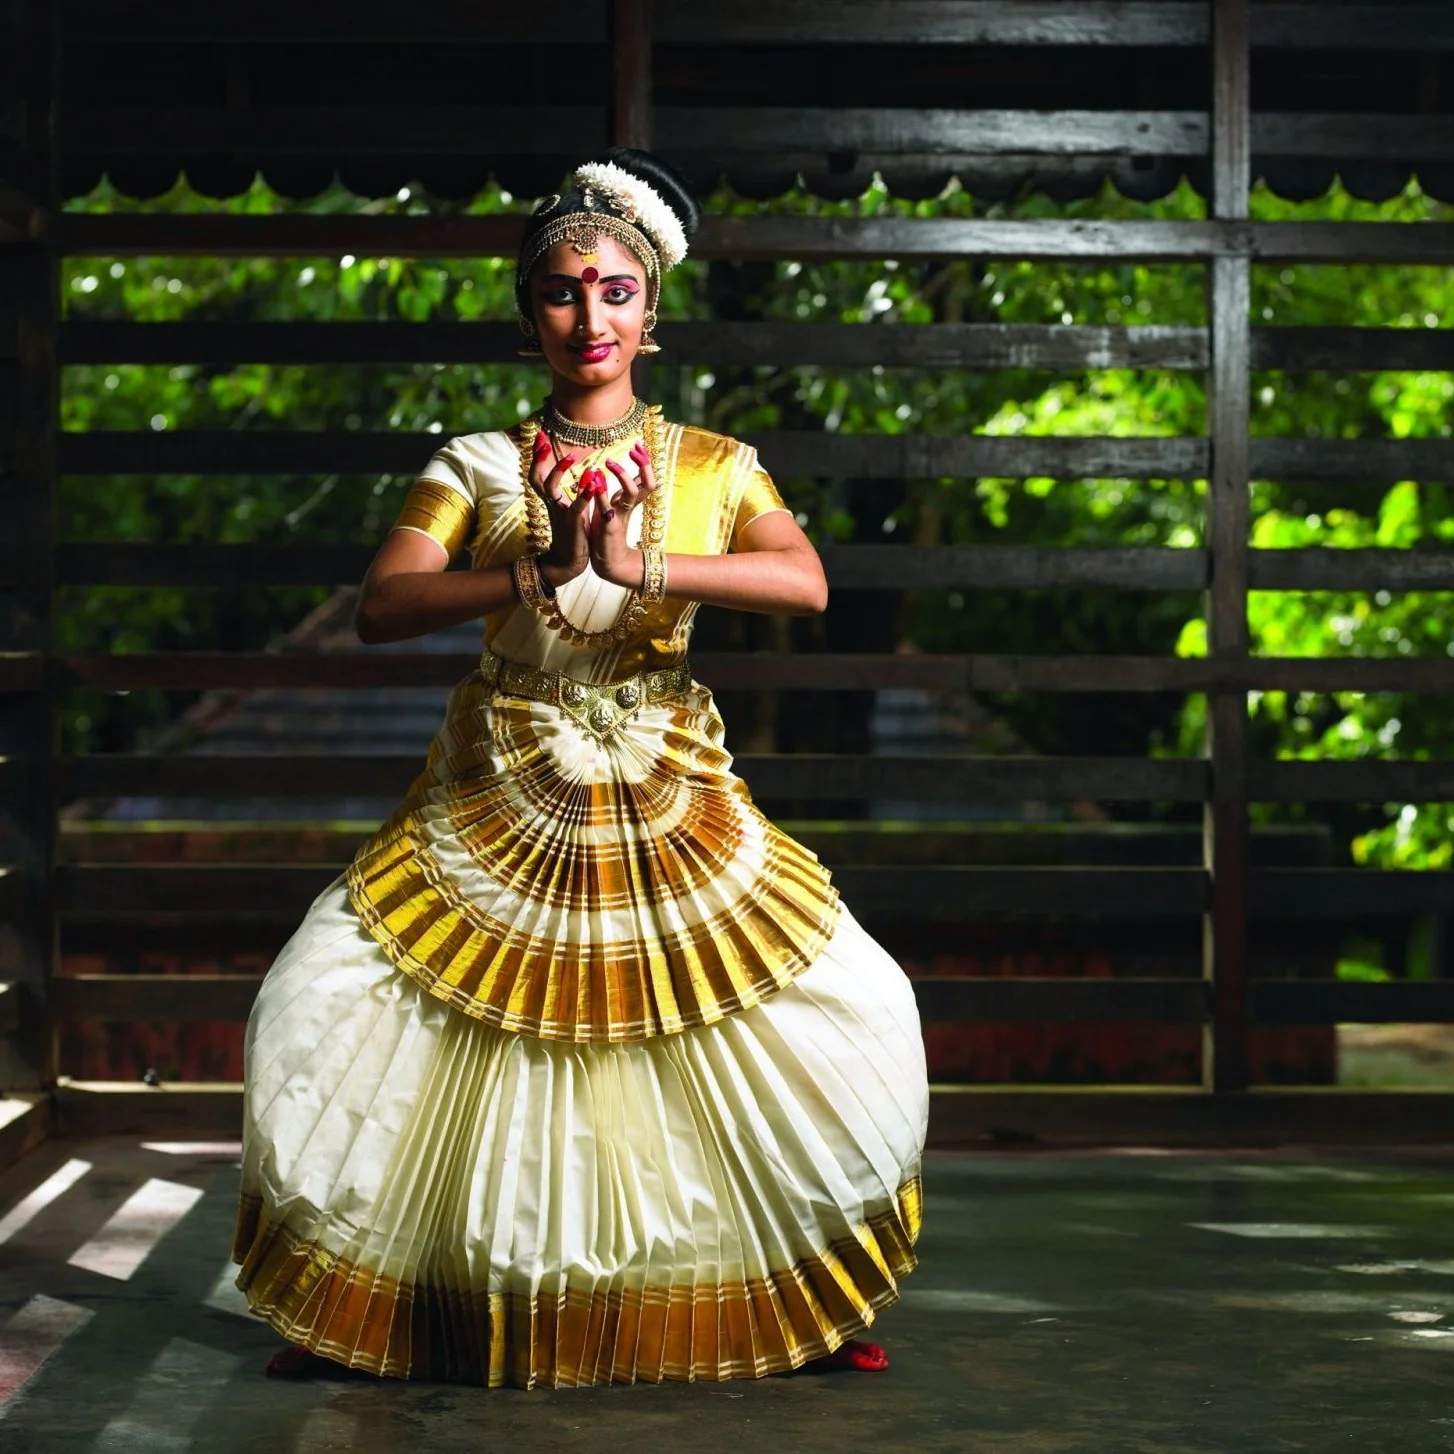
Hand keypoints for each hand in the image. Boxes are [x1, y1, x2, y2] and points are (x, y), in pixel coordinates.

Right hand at [529, 430, 592, 588]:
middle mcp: (551, 504)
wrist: (567, 562)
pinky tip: (591, 482)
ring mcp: (560, 513)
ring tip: (571, 457)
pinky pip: (575, 507)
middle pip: (536, 478)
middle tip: (543, 440)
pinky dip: (583, 494)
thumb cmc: (572, 534)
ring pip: (550, 489)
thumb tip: (584, 472)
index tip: (540, 436)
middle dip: (538, 458)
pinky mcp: (572, 524)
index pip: (538, 474)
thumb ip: (575, 492)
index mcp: (551, 500)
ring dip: (559, 472)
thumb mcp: (571, 509)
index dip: (537, 456)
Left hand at [589, 440, 656, 588]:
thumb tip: (626, 472)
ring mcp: (620, 518)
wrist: (608, 563)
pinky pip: (607, 510)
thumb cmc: (608, 533)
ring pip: (630, 495)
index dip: (645, 461)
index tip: (638, 444)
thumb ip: (620, 491)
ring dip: (622, 477)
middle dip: (644, 466)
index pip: (647, 478)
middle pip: (649, 484)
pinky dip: (601, 496)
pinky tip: (594, 481)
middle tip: (634, 450)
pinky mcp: (609, 529)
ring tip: (608, 462)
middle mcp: (629, 508)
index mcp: (632, 502)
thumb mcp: (615, 507)